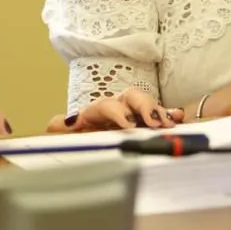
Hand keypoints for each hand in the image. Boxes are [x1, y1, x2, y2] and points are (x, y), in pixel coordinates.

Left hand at [45, 87, 183, 132]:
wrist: (107, 132)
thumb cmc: (94, 131)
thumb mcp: (79, 131)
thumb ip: (68, 128)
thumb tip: (50, 124)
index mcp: (102, 109)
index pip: (107, 105)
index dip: (118, 114)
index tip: (127, 125)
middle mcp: (122, 105)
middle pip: (133, 97)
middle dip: (144, 107)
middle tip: (153, 123)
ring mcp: (138, 111)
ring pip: (149, 104)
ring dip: (159, 112)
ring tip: (169, 123)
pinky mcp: (152, 119)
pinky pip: (164, 113)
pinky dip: (172, 114)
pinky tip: (180, 118)